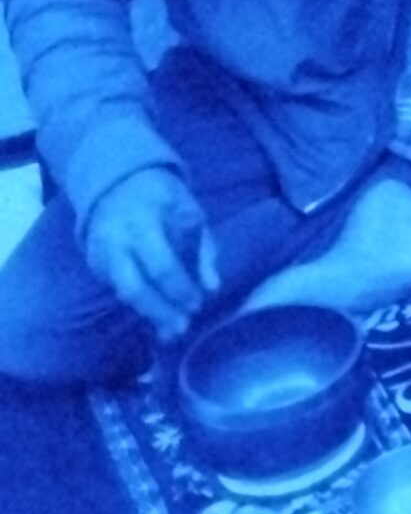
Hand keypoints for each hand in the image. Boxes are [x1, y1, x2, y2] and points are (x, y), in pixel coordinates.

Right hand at [84, 167, 219, 340]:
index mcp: (144, 224)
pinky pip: (118, 288)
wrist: (117, 182)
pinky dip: (138, 304)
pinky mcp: (95, 264)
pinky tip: (157, 315)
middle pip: (134, 288)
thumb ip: (203, 249)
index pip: (161, 266)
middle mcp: (116, 243)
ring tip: (172, 331)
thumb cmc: (163, 197)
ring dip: (149, 313)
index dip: (179, 289)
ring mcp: (101, 255)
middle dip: (160, 311)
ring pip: (124, 293)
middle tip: (182, 328)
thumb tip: (213, 287)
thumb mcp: (191, 212)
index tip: (198, 303)